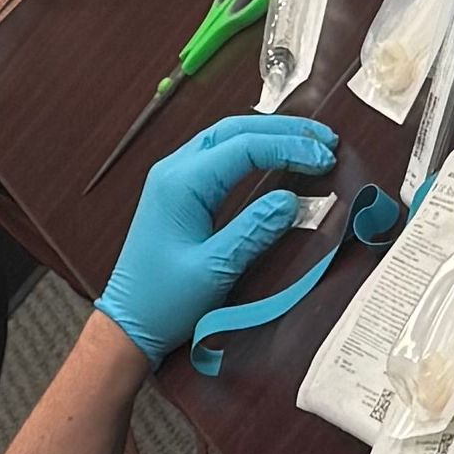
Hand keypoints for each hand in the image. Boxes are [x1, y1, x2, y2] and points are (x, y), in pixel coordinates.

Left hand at [98, 114, 333, 361]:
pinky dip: (251, 148)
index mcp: (181, 183)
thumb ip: (253, 231)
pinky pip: (218, 154)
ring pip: (226, 137)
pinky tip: (273, 154)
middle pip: (235, 130)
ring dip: (268, 134)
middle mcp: (174, 170)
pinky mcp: (178, 191)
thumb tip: (292, 200)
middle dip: (283, 130)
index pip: (244, 147)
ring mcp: (173, 177)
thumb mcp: (214, 270)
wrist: (128, 323)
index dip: (289, 147)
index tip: (325, 159)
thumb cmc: (164, 301)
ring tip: (308, 142)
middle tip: (325, 140)